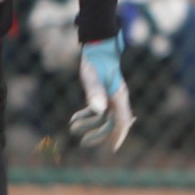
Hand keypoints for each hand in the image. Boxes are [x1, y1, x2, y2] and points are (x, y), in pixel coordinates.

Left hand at [70, 34, 134, 151]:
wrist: (97, 46)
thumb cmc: (95, 60)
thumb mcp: (92, 77)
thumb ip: (95, 93)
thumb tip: (98, 110)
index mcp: (118, 96)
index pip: (122, 121)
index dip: (118, 136)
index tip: (111, 149)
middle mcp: (117, 98)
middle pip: (112, 123)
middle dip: (98, 134)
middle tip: (83, 142)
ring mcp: (111, 96)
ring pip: (103, 117)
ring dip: (89, 124)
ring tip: (72, 127)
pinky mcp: (104, 93)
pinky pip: (98, 110)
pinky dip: (87, 115)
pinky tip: (74, 118)